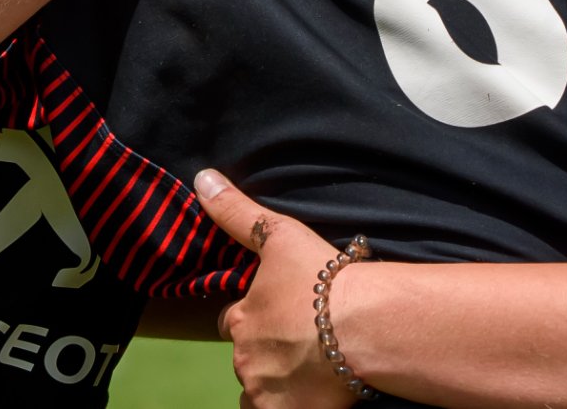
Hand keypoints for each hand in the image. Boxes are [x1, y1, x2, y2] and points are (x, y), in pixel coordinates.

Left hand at [196, 169, 362, 408]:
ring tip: (307, 365)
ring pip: (259, 387)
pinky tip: (309, 390)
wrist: (365, 326)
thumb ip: (237, 212)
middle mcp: (245, 357)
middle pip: (247, 355)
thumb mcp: (279, 235)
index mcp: (240, 317)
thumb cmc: (324, 278)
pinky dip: (287, 403)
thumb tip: (201, 180)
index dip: (254, 315)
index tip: (279, 312)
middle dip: (266, 348)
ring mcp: (264, 390)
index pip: (232, 320)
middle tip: (300, 338)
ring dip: (275, 377)